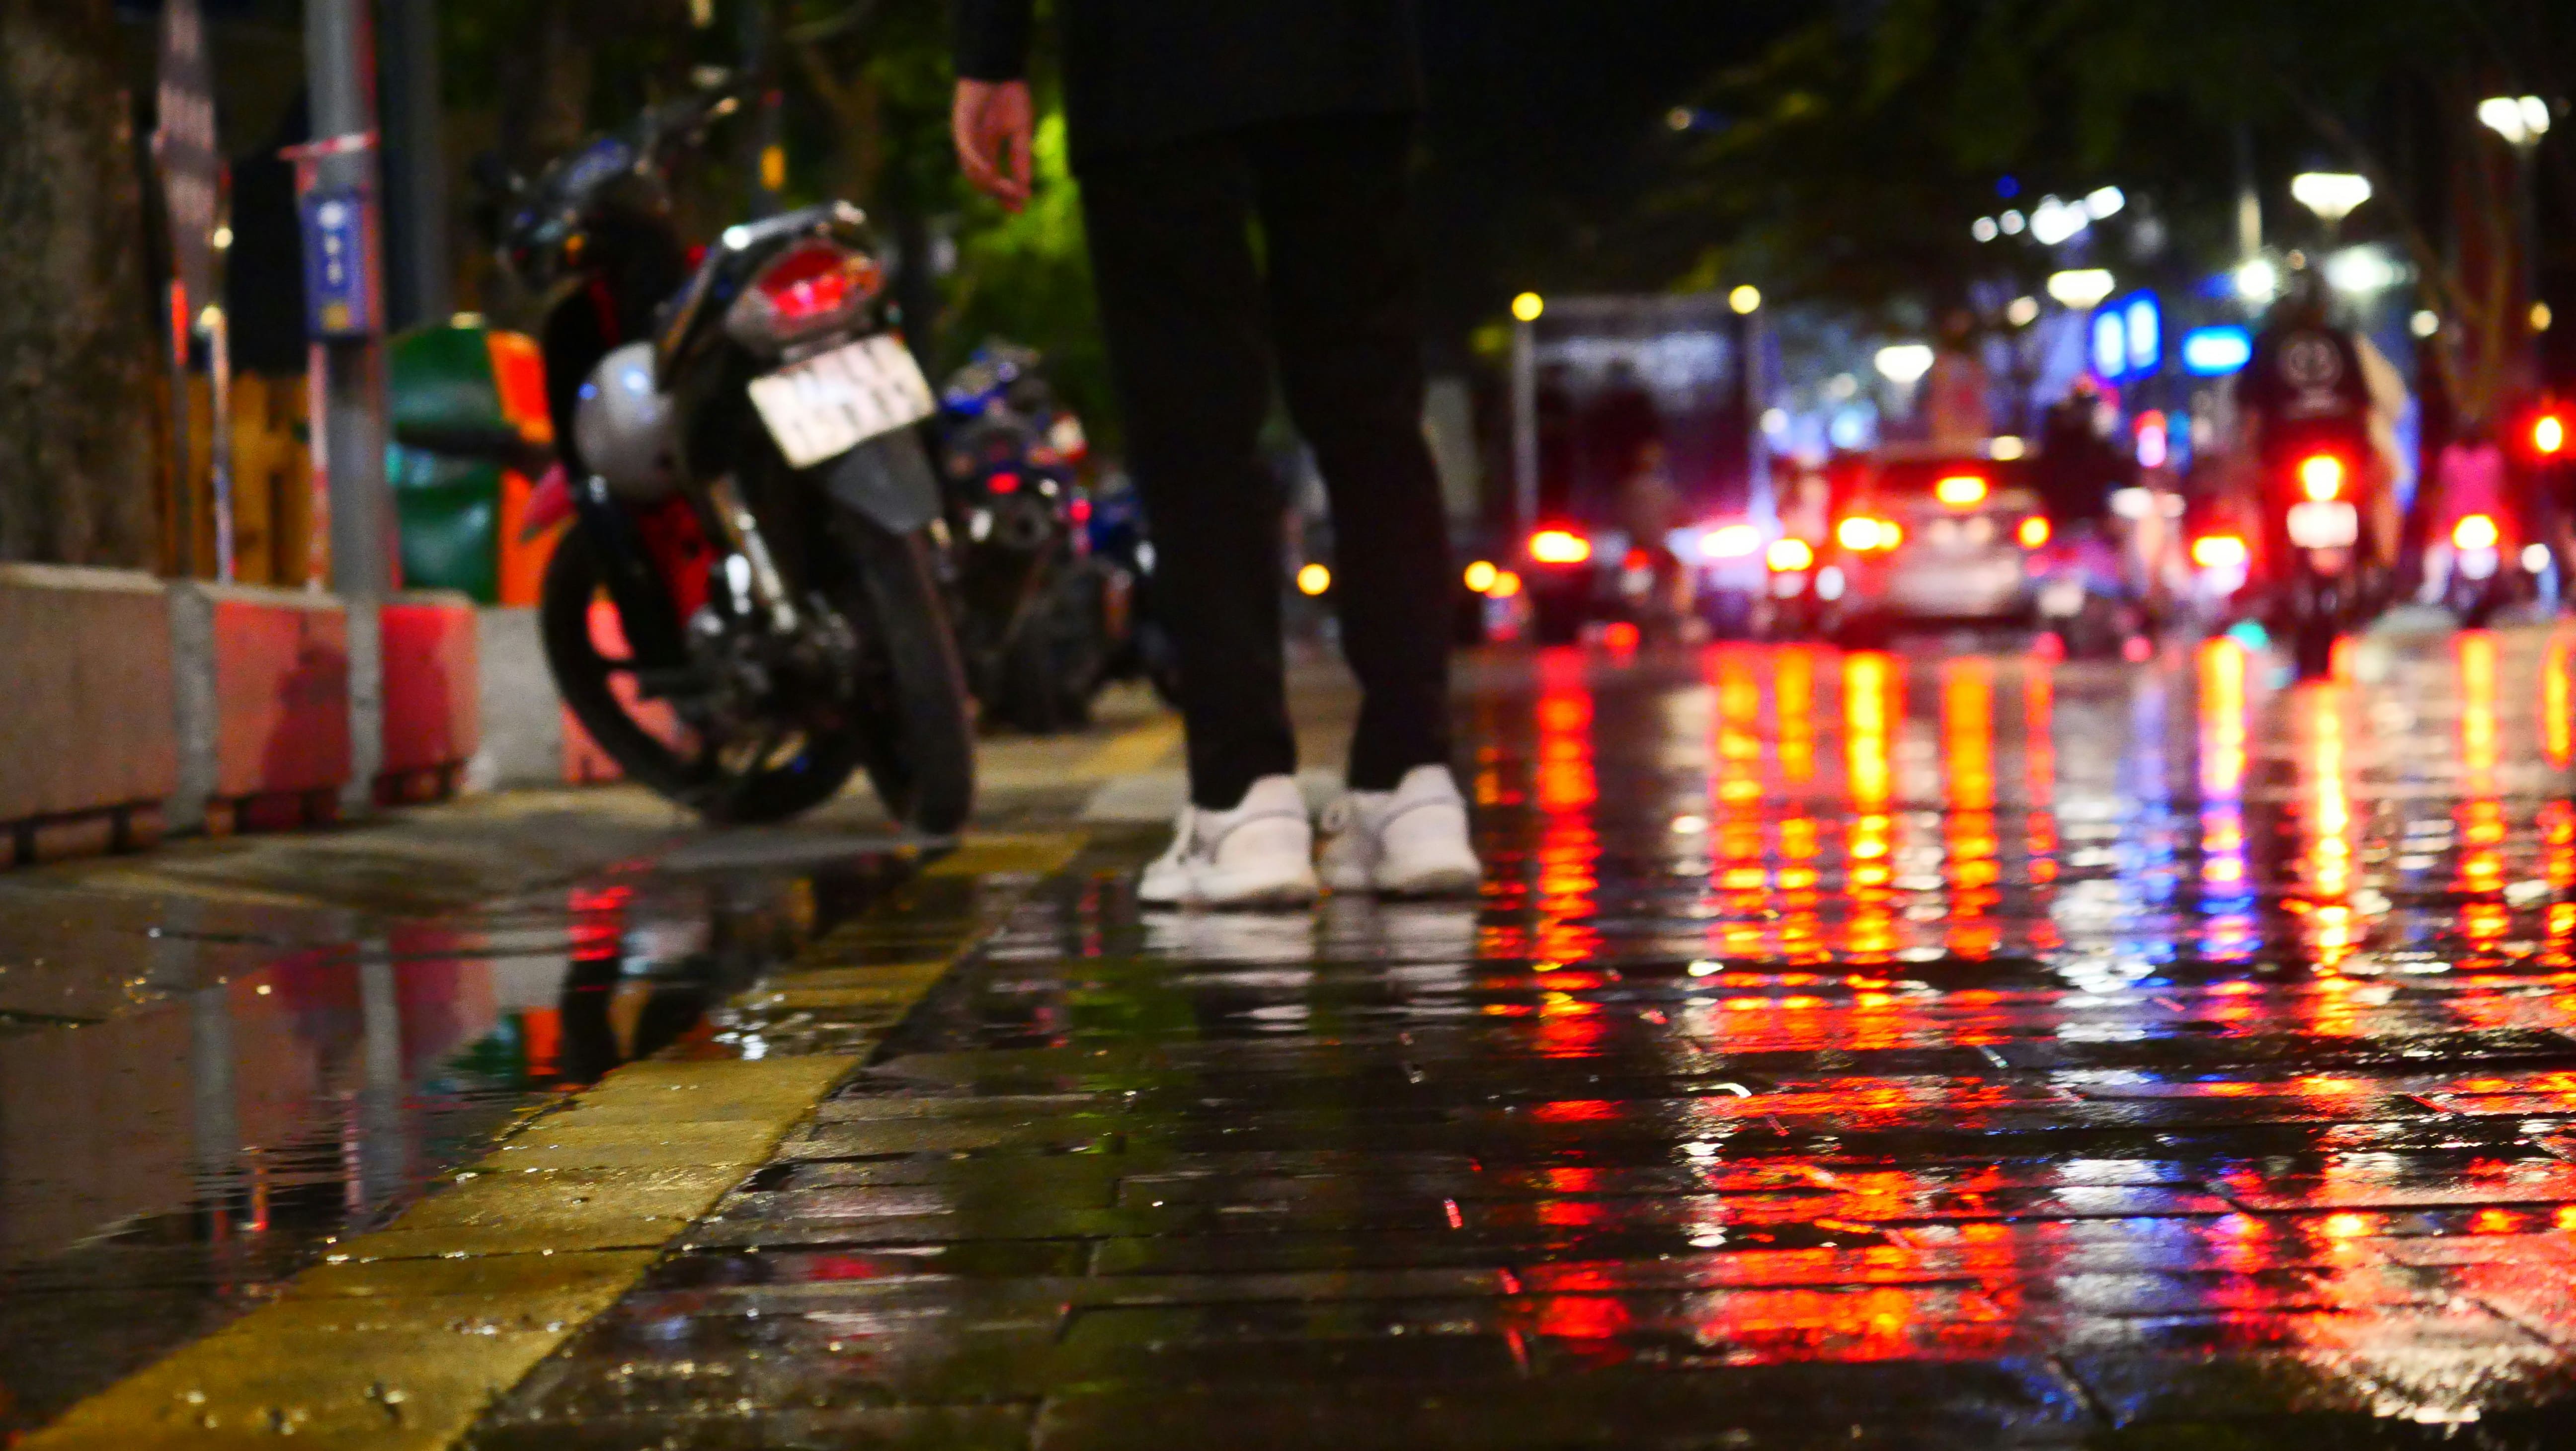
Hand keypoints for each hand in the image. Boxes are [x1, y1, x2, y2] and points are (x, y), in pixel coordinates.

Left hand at [952, 79, 1034, 211]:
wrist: (999, 68)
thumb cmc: (1010, 95)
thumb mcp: (1021, 132)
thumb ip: (1021, 159)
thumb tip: (1025, 188)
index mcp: (987, 148)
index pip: (993, 179)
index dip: (1005, 196)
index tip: (1019, 209)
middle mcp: (973, 148)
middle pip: (981, 181)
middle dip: (999, 194)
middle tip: (1017, 203)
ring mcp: (965, 138)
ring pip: (972, 171)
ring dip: (990, 184)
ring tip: (1010, 192)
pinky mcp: (960, 126)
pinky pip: (967, 151)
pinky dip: (978, 164)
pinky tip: (991, 174)